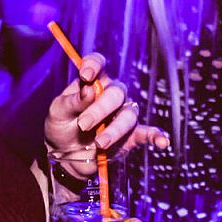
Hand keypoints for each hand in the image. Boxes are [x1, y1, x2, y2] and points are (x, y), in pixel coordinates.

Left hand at [43, 51, 169, 158]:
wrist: (64, 156)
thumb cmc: (61, 127)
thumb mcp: (58, 112)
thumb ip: (72, 101)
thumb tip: (88, 88)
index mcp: (92, 82)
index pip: (98, 64)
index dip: (94, 65)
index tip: (85, 76)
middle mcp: (111, 95)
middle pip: (115, 93)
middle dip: (99, 109)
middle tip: (82, 124)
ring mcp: (122, 114)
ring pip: (128, 114)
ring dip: (114, 129)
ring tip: (98, 143)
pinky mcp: (130, 135)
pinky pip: (147, 133)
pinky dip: (156, 136)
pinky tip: (162, 141)